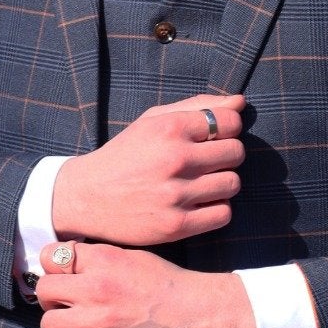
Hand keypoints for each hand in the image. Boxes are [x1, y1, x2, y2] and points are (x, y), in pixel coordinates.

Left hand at [35, 241, 256, 327]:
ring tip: (74, 326)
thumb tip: (65, 265)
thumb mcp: (135, 256)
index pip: (51, 257)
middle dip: (50, 298)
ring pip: (49, 324)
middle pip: (43, 290)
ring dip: (58, 326)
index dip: (52, 268)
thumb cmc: (172, 285)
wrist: (205, 314)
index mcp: (105, 259)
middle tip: (64, 304)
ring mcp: (103, 322)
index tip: (62, 277)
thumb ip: (99, 259)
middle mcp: (99, 287)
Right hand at [51, 94, 245, 246]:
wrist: (86, 197)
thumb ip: (197, 107)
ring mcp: (176, 194)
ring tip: (200, 184)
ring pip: (233, 183)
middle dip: (226, 156)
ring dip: (221, 183)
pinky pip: (224, 214)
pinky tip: (198, 204)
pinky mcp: (177, 225)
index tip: (212, 138)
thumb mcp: (152, 121)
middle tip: (206, 163)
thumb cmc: (125, 155)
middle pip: (236, 153)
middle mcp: (175, 159)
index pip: (231, 121)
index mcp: (170, 128)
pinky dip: (216, 209)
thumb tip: (241, 101)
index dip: (227, 129)